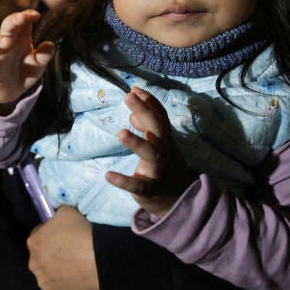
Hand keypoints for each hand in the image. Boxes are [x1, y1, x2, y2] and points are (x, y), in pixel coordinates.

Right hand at [0, 9, 54, 113]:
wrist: (13, 92)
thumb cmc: (25, 71)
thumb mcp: (38, 65)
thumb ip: (44, 55)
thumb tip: (50, 45)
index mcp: (20, 39)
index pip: (22, 22)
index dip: (27, 16)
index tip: (36, 15)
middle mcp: (7, 44)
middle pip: (6, 27)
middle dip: (13, 21)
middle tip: (21, 18)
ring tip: (8, 42)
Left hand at [27, 206, 99, 289]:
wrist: (102, 261)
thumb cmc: (83, 233)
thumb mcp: (67, 211)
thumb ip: (57, 216)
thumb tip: (58, 218)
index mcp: (34, 243)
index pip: (39, 237)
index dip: (52, 235)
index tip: (65, 237)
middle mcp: (35, 266)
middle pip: (43, 259)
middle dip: (54, 256)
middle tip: (74, 254)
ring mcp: (47, 285)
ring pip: (52, 278)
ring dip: (61, 274)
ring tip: (80, 270)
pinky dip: (72, 288)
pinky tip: (83, 282)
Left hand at [105, 87, 195, 216]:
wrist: (180, 200)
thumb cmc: (164, 165)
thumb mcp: (160, 145)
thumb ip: (147, 128)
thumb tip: (133, 112)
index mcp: (164, 139)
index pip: (159, 117)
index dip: (149, 102)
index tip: (135, 88)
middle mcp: (163, 151)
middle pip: (157, 128)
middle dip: (144, 111)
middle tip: (129, 97)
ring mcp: (157, 170)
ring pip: (150, 154)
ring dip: (136, 143)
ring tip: (121, 132)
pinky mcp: (149, 190)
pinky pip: (137, 186)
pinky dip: (123, 181)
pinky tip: (108, 175)